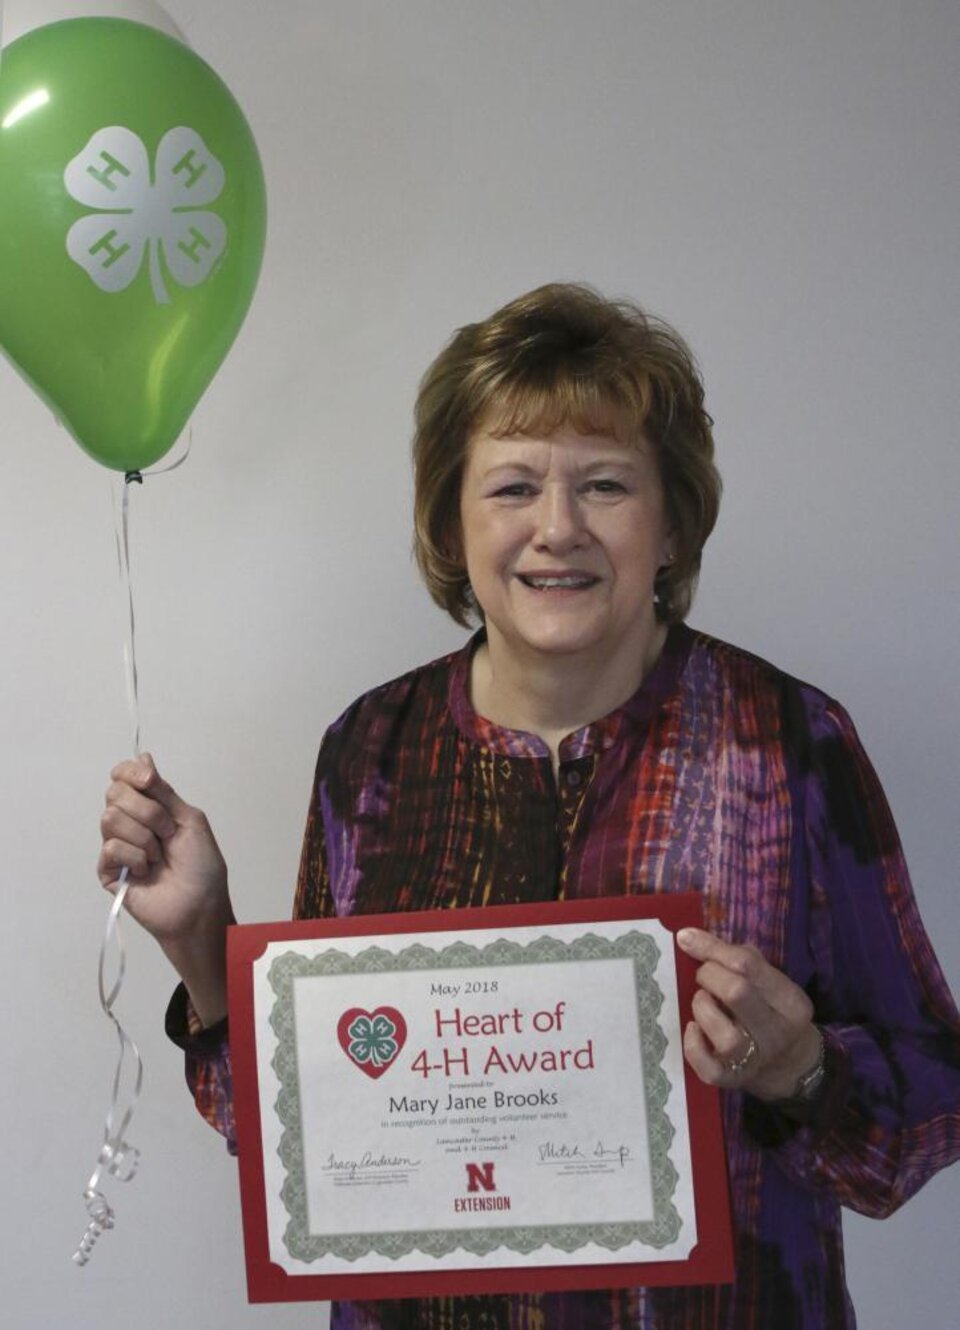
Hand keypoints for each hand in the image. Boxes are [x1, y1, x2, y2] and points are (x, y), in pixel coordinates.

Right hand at [98, 754, 233, 1023]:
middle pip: (114, 793)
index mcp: (150, 807)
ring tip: (159, 857)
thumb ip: (164, 791)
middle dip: (148, 811)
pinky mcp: (106, 870)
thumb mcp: (189, 820)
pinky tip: (145, 872)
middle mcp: (129, 822)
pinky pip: (110, 848)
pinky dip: (135, 858)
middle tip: (167, 833)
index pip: (123, 777)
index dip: (130, 773)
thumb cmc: (202, 865)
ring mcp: (116, 846)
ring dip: (144, 838)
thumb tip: (143, 756)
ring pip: (110, 818)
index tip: (148, 779)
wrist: (198, 906)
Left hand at [677, 927, 820, 1101]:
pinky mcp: (734, 1082)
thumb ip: (740, 958)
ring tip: (701, 1002)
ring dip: (703, 1010)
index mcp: (791, 1002)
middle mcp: (777, 1032)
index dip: (711, 948)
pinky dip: (694, 1046)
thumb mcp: (770, 982)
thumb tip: (691, 938)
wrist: (790, 1066)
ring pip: (726, 1036)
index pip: (748, 965)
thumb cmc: (771, 1011)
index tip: (685, 939)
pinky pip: (710, 1069)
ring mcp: (756, 1061)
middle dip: (708, 976)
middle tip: (702, 976)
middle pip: (737, 993)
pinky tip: (692, 1029)